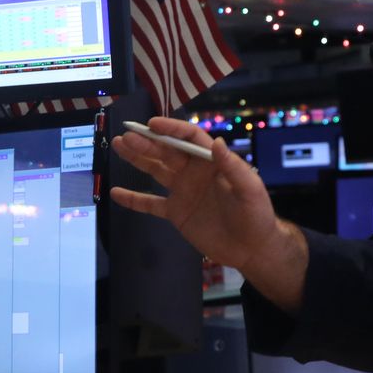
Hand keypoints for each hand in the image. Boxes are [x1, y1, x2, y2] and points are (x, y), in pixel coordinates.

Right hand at [112, 118, 307, 309]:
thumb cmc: (256, 215)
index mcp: (211, 162)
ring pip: (155, 170)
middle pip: (167, 152)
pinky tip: (116, 192)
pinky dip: (134, 199)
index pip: (189, 138)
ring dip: (137, 158)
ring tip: (119, 145)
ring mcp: (183, 192)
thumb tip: (217, 142)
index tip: (152, 125)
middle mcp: (194, 172)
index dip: (172, 129)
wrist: (251, 248)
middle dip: (147, 142)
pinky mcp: (176, 213)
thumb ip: (233, 167)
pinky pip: (151, 204)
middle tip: (127, 136)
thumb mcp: (249, 189)